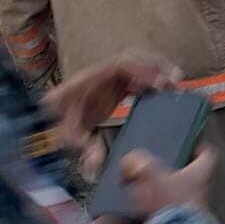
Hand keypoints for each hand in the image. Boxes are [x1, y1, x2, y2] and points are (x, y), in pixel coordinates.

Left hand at [43, 51, 181, 154]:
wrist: (48, 118)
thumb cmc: (60, 124)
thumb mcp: (71, 137)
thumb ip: (84, 149)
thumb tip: (95, 165)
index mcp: (89, 80)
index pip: (121, 66)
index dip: (143, 71)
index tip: (160, 85)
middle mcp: (99, 74)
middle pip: (132, 59)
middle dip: (156, 67)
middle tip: (176, 81)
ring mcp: (106, 78)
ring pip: (136, 64)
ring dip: (156, 71)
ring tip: (175, 84)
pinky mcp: (112, 84)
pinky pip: (135, 76)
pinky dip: (151, 80)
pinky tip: (162, 91)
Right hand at [96, 147, 216, 223]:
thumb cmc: (169, 209)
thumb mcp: (150, 175)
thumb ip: (139, 163)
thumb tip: (132, 162)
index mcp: (197, 178)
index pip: (205, 156)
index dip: (196, 146)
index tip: (188, 142)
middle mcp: (193, 198)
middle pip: (177, 182)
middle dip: (155, 179)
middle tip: (139, 174)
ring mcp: (180, 219)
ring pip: (155, 208)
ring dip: (134, 205)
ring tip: (114, 202)